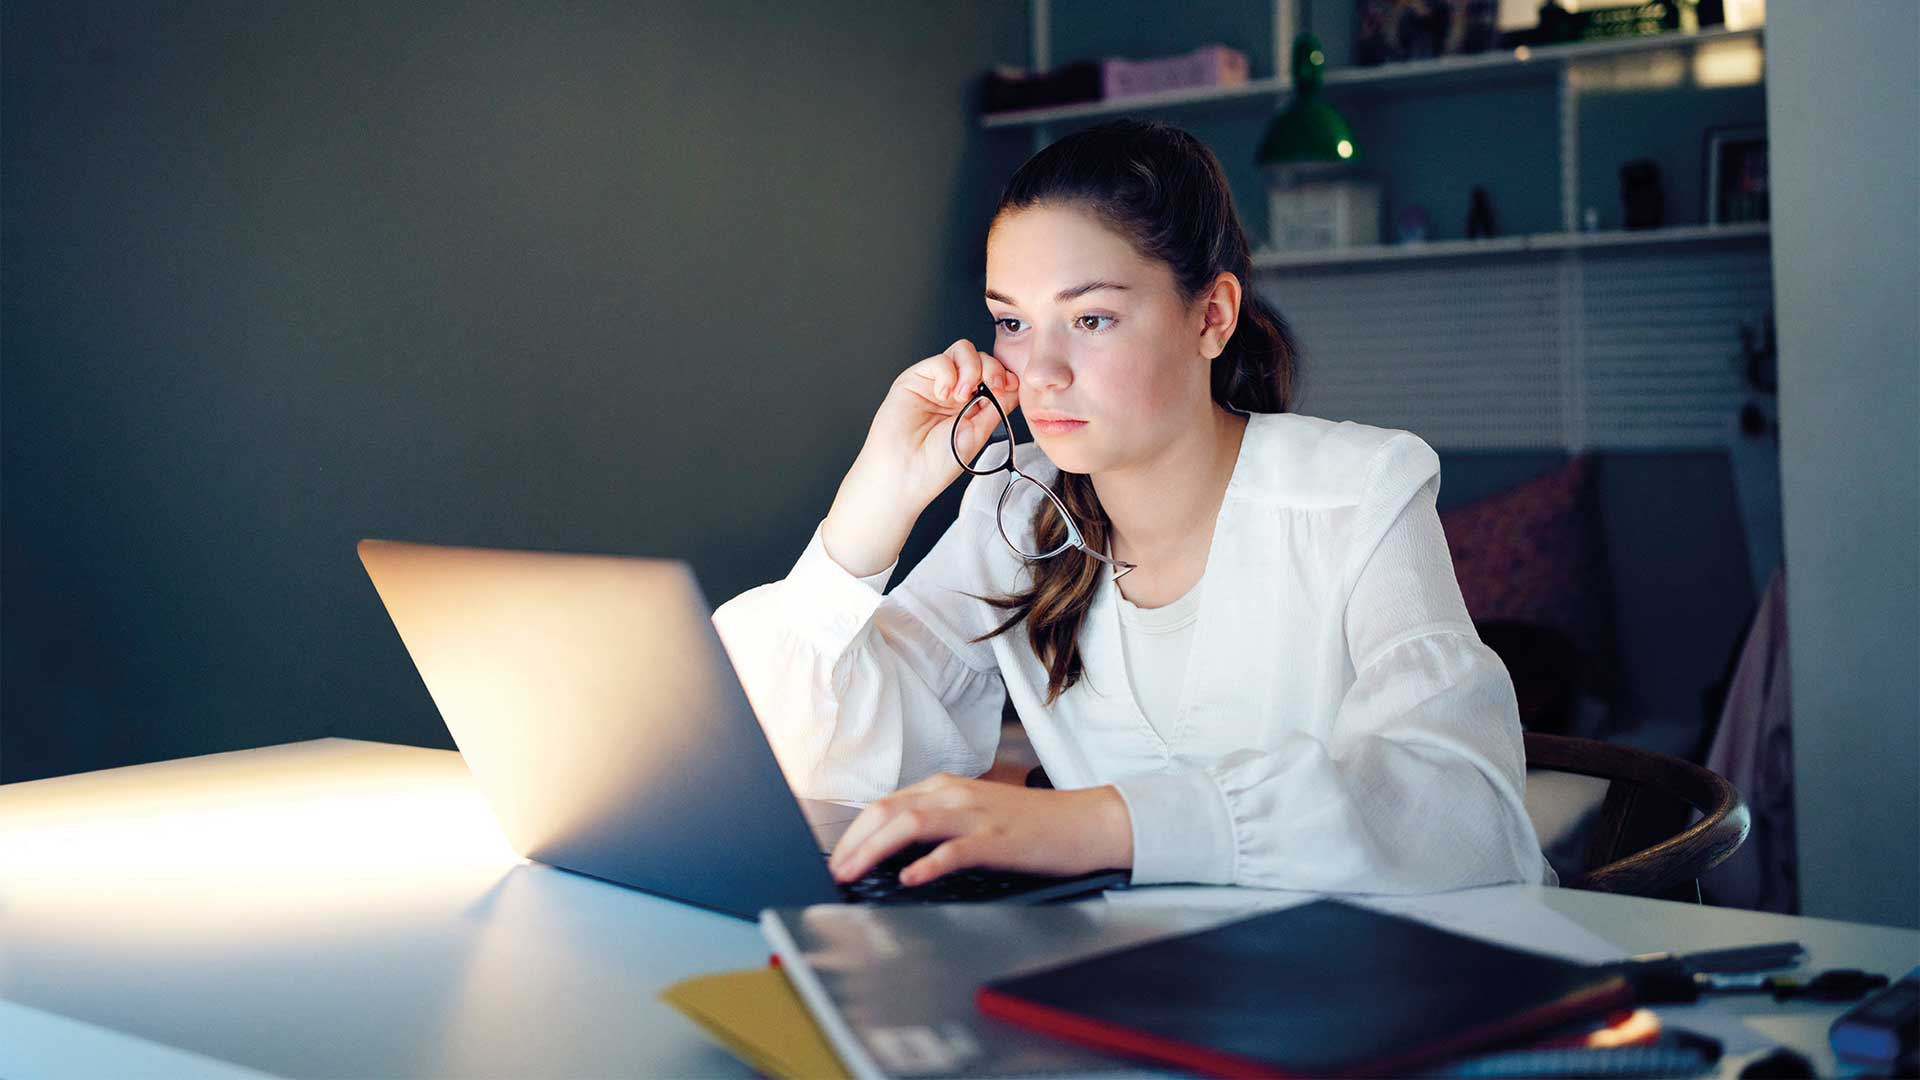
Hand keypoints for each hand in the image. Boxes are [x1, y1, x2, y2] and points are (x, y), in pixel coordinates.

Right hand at [821, 341, 1019, 577]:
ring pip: (962, 351)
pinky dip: (948, 373)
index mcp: (972, 405)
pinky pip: (940, 360)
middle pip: (981, 358)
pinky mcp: (915, 378)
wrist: (904, 475)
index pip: (994, 375)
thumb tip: (1016, 385)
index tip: (1008, 386)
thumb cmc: (936, 464)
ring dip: (971, 368)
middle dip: (992, 368)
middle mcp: (954, 391)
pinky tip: (944, 395)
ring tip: (963, 395)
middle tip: (993, 386)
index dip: (1004, 374)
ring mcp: (935, 383)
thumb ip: (997, 406)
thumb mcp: (978, 433)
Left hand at [826, 772, 1132, 886]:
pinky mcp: (998, 839)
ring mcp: (977, 815)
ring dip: (875, 850)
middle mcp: (955, 794)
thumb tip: (892, 849)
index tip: (837, 857)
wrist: (1084, 822)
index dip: (854, 832)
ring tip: (855, 874)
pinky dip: (927, 864)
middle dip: (853, 842)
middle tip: (835, 871)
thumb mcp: (974, 812)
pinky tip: (910, 878)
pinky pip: (955, 849)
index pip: (884, 805)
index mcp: (945, 787)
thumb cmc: (1030, 823)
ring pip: (912, 824)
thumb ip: (936, 822)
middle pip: (888, 811)